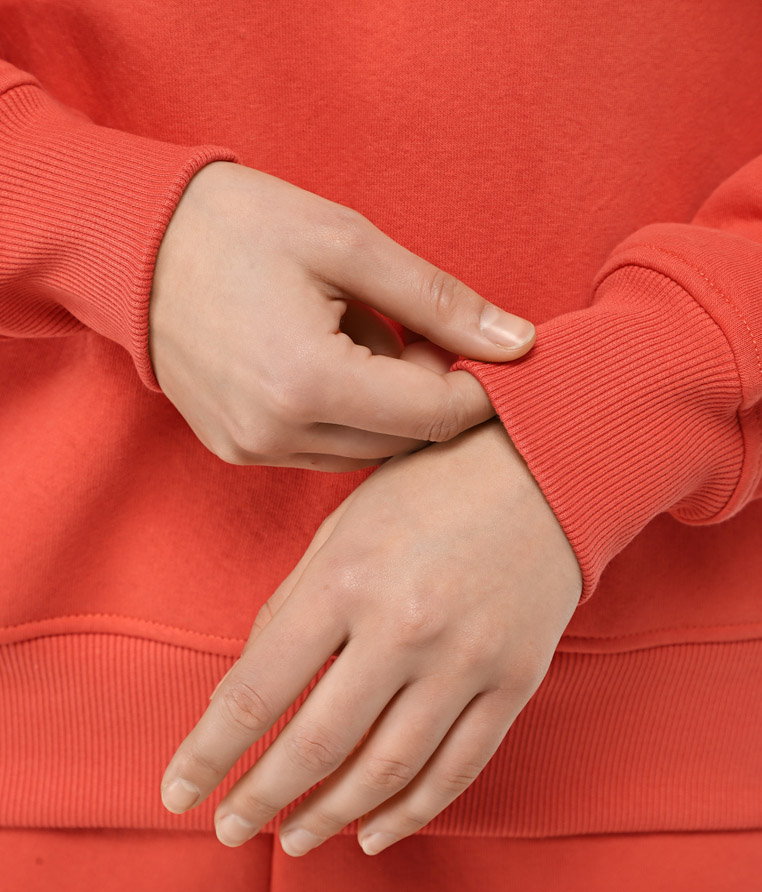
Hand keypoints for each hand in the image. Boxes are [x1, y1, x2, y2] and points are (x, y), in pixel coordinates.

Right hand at [148, 161, 535, 470]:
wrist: (134, 243)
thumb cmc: (239, 227)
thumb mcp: (350, 244)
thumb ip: (441, 301)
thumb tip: (521, 344)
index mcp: (309, 382)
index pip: (436, 416)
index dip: (479, 388)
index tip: (490, 353)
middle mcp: (278, 433)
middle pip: (404, 441)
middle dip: (427, 392)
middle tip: (408, 328)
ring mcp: (253, 449)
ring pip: (367, 450)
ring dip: (385, 405)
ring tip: (356, 338)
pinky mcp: (238, 450)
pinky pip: (323, 450)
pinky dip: (345, 415)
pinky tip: (325, 362)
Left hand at [159, 418, 582, 853]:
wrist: (549, 469)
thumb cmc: (429, 488)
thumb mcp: (342, 525)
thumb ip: (289, 607)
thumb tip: (241, 692)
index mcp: (346, 580)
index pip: (257, 691)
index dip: (209, 753)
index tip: (178, 793)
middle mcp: (404, 628)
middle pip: (316, 745)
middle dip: (261, 799)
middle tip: (229, 831)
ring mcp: (466, 661)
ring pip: (387, 771)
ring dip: (331, 817)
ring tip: (295, 840)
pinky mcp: (514, 683)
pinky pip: (457, 769)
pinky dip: (411, 813)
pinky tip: (374, 834)